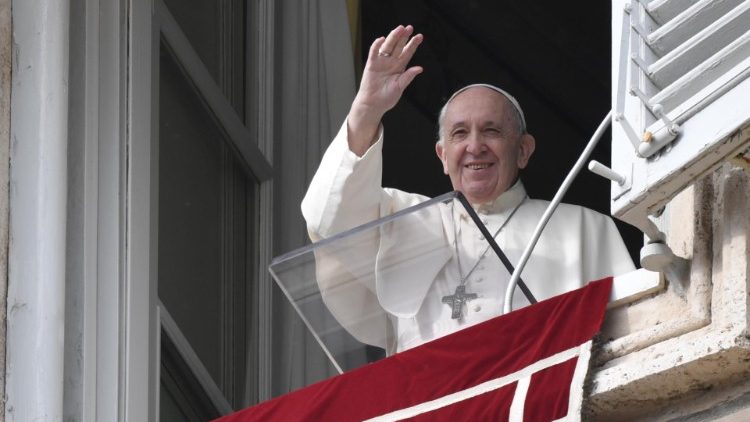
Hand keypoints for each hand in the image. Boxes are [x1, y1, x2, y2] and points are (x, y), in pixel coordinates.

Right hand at [348, 25, 423, 155]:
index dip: (413, 44)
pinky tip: (382, 39)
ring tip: (399, 29)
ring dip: (393, 37)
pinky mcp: (371, 65)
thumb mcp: (400, 87)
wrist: (373, 104)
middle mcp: (391, 62)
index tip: (420, 36)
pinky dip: (377, 46)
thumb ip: (408, 77)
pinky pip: (374, 53)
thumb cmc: (386, 98)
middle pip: (398, 46)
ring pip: (388, 46)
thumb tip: (419, 68)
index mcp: (400, 67)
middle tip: (409, 28)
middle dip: (404, 37)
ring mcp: (381, 62)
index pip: (408, 53)